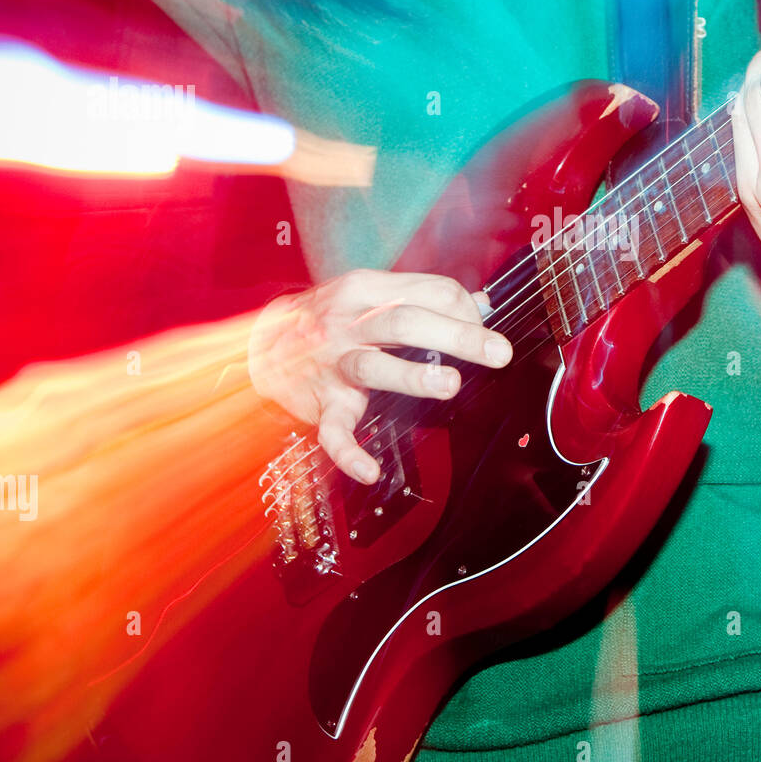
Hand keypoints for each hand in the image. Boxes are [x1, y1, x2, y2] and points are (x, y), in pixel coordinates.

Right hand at [248, 269, 512, 483]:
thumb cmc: (330, 317)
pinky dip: (349, 453)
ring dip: (413, 376)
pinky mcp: (321, 404)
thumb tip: (480, 307)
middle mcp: (348, 324)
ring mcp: (333, 365)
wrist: (261, 343)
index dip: (464, 310)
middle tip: (499, 352)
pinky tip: (370, 471)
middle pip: (406, 322)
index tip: (488, 329)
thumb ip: (422, 298)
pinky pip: (334, 431)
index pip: (426, 291)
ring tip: (450, 384)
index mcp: (367, 290)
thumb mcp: (369, 293)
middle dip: (457, 336)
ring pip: (374, 367)